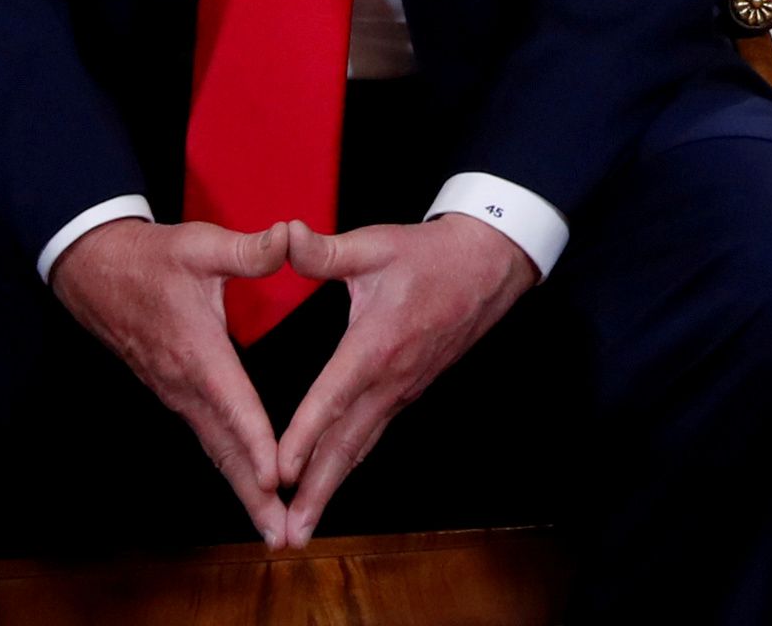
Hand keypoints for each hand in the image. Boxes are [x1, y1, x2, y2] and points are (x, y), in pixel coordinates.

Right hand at [52, 217, 299, 542]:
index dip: (256, 442)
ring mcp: (176, 393)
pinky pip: (208, 437)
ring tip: (272, 526)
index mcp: (197, 352)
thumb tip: (290, 237)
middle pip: (225, 447)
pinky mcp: (175, 393)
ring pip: (215, 449)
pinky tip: (250, 487)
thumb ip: (248, 249)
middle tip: (282, 533)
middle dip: (254, 493)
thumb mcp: (200, 244)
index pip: (233, 405)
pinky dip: (231, 466)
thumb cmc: (152, 258)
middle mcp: (185, 383)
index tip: (278, 477)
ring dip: (244, 488)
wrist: (94, 270)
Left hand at [269, 215, 536, 541]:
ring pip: (359, 449)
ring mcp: (402, 390)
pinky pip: (371, 437)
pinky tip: (328, 486)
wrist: (490, 264)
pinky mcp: (408, 391)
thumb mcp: (376, 244)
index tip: (280, 472)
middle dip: (315, 493)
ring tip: (300, 529)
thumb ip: (325, 250)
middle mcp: (390, 378)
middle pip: (347, 446)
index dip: (305, 435)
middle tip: (287, 536)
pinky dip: (346, 467)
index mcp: (377, 344)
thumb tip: (283, 236)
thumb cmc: (430, 254)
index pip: (334, 397)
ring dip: (329, 491)